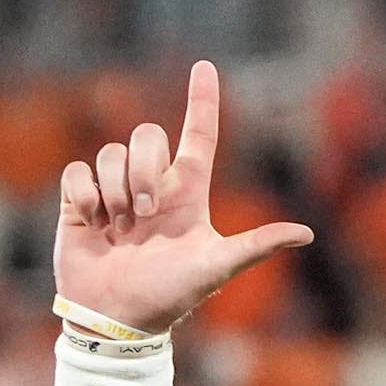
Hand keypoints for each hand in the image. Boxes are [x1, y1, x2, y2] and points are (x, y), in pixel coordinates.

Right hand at [55, 60, 311, 335]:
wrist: (117, 319)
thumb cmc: (169, 296)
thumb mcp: (216, 267)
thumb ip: (256, 246)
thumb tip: (307, 234)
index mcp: (188, 195)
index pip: (199, 137)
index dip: (202, 102)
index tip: (205, 67)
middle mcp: (153, 186)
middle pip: (147, 135)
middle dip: (145, 168)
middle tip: (146, 214)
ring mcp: (115, 192)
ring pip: (111, 152)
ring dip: (116, 190)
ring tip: (121, 227)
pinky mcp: (80, 200)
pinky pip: (78, 171)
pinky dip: (86, 197)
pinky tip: (94, 225)